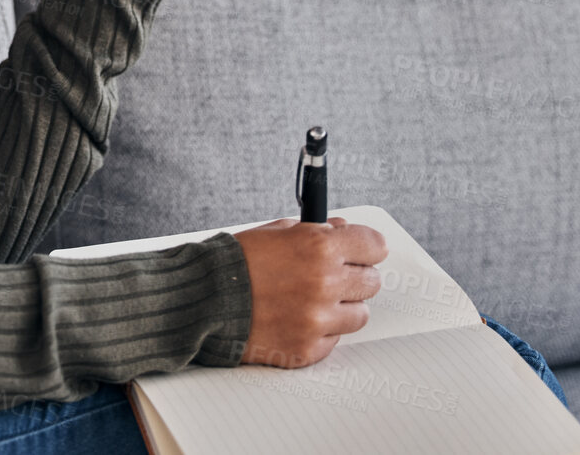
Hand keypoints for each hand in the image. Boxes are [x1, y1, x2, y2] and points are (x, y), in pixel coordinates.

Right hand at [231, 216, 387, 367]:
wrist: (205, 300)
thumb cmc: (236, 264)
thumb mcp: (277, 231)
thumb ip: (315, 232)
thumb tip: (342, 231)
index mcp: (319, 247)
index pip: (375, 246)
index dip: (367, 248)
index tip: (362, 252)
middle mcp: (325, 283)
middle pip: (371, 282)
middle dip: (353, 276)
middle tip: (331, 276)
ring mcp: (318, 320)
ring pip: (358, 315)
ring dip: (341, 307)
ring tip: (312, 300)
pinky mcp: (308, 348)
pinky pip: (334, 340)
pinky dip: (321, 331)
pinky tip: (297, 318)